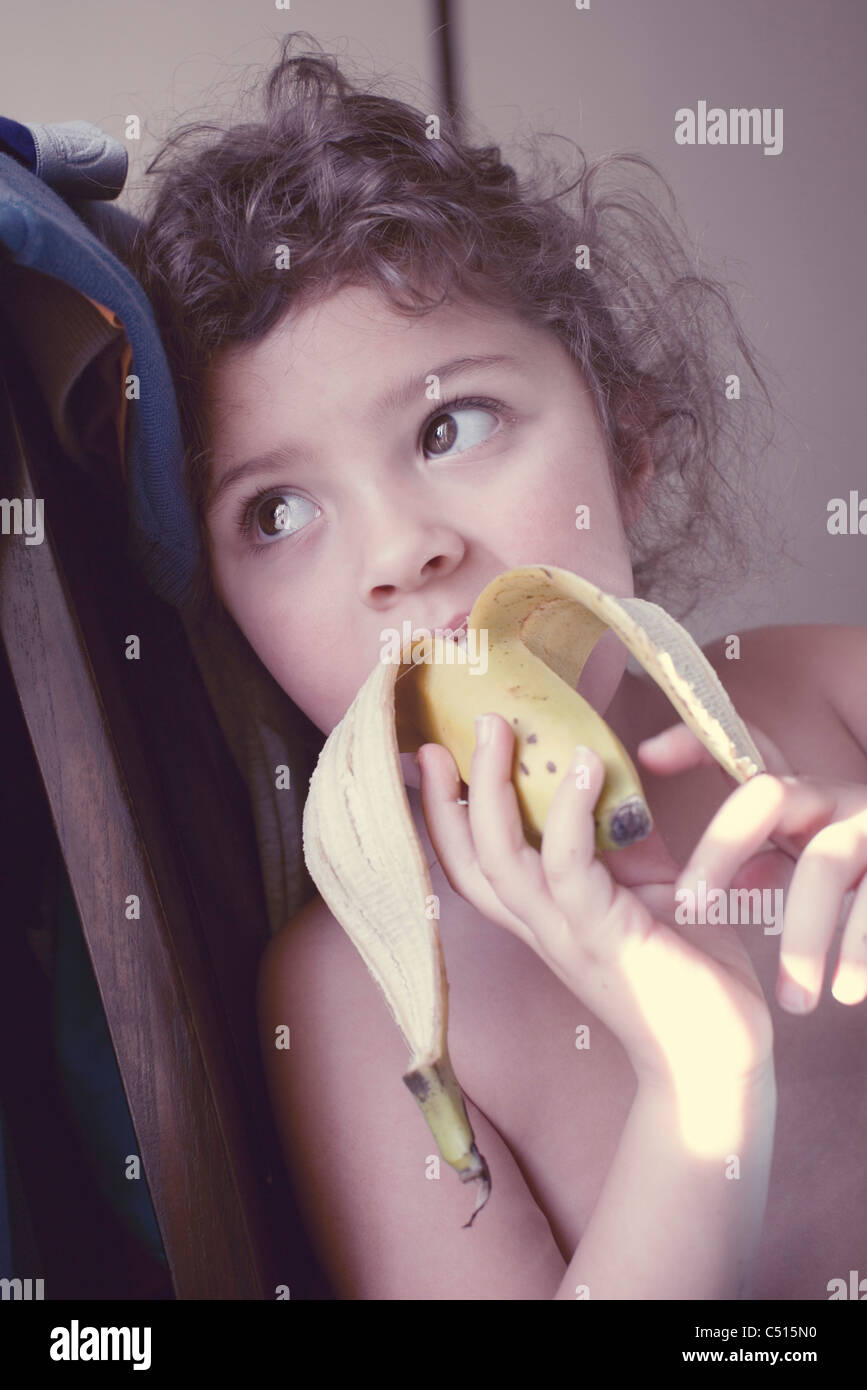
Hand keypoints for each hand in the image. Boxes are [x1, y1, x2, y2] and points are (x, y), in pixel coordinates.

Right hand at [416, 714, 773, 1093]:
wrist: (720, 1056)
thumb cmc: (687, 971)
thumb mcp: (649, 886)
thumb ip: (624, 838)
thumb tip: (612, 773)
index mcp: (542, 916)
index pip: (470, 864)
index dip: (442, 813)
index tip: (432, 754)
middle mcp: (541, 927)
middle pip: (467, 860)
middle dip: (448, 793)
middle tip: (456, 728)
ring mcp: (567, 935)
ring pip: (501, 860)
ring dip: (492, 789)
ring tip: (503, 730)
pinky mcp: (607, 938)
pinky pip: (571, 869)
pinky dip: (571, 813)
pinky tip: (586, 767)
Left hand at [639, 720, 866, 1012]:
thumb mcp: (811, 855)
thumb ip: (762, 858)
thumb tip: (704, 889)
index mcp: (800, 794)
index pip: (743, 750)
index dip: (696, 742)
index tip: (646, 755)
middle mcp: (835, 796)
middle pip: (767, 794)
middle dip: (720, 848)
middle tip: (688, 910)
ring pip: (826, 863)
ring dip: (805, 935)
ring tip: (794, 1001)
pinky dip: (861, 951)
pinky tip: (847, 995)